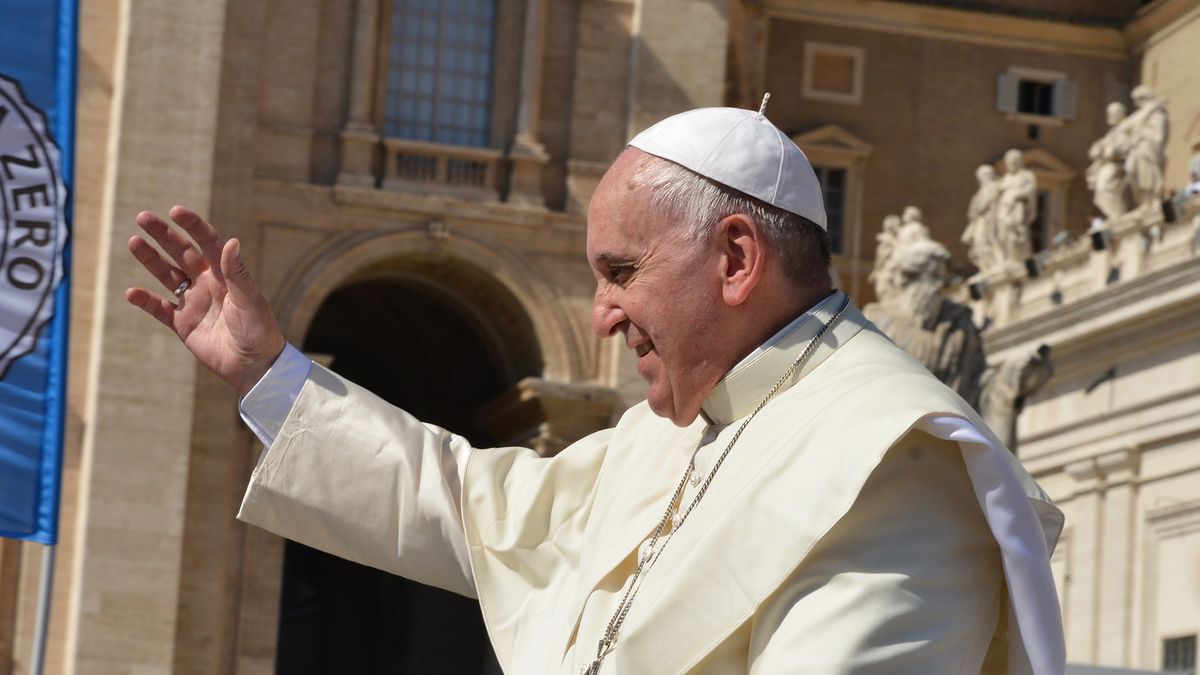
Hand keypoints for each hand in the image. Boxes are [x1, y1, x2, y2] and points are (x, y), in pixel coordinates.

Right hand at [126, 206, 285, 396]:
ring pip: (167, 276)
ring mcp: (194, 303)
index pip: (207, 243)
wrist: (255, 366)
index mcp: (226, 275)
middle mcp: (208, 284)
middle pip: (181, 253)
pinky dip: (146, 301)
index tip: (176, 211)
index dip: (193, 226)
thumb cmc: (259, 330)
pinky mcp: (183, 325)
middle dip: (163, 235)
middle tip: (143, 217)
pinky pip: (160, 309)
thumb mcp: (250, 300)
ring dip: (150, 260)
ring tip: (133, 242)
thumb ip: (237, 273)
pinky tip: (132, 293)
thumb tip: (231, 241)